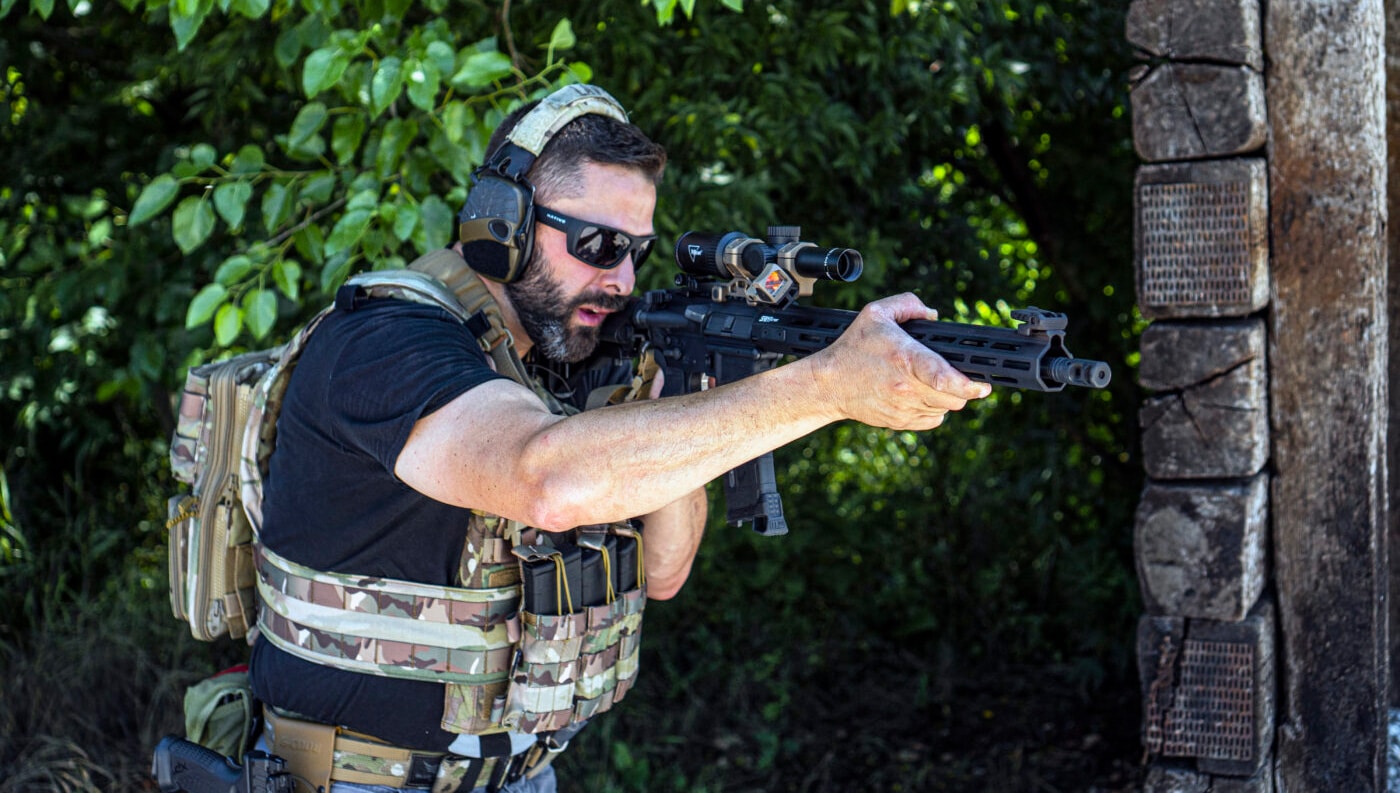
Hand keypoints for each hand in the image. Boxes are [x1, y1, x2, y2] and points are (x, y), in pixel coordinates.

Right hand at [810, 293, 990, 429]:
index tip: (982, 384)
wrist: (829, 384)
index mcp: (905, 358)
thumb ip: (908, 304)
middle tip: (958, 377)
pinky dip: (935, 410)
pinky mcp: (900, 422)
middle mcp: (906, 387)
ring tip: (935, 382)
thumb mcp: (875, 313)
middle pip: (954, 397)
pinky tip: (924, 395)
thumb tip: (933, 315)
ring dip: (948, 398)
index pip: (945, 378)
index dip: (969, 385)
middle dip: (962, 388)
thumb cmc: (853, 348)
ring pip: (945, 409)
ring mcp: (904, 408)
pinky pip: (933, 420)